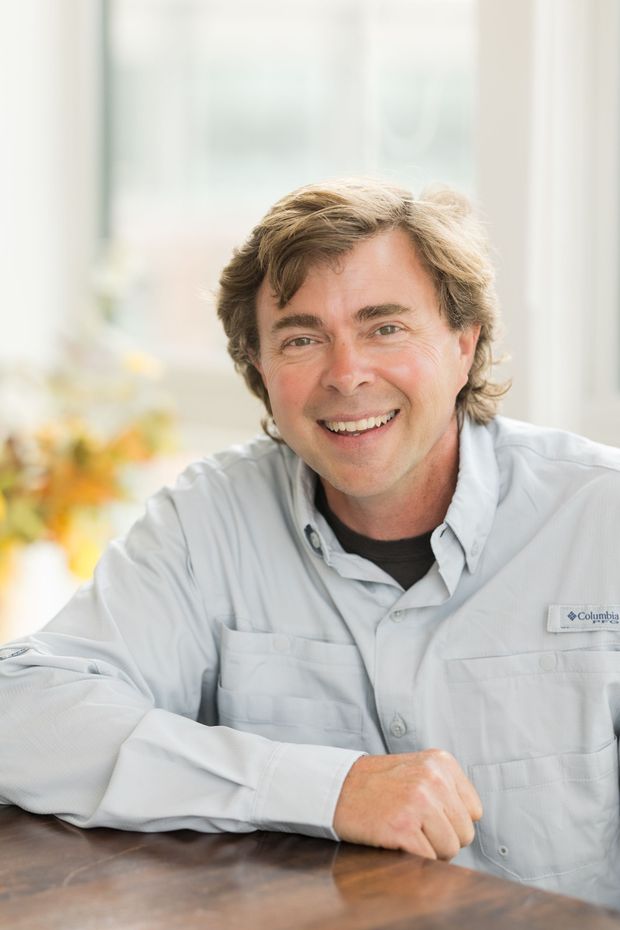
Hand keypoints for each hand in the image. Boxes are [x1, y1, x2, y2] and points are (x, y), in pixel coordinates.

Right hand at [333, 749, 481, 859]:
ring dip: (428, 850)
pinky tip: (394, 840)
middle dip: (442, 838)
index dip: (452, 821)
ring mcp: (418, 802)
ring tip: (404, 832)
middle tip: (413, 826)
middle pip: (464, 833)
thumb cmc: (378, 784)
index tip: (429, 816)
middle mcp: (434, 778)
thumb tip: (470, 826)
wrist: (336, 786)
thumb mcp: (418, 770)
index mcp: (442, 762)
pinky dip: (413, 858)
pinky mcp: (402, 827)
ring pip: (449, 850)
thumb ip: (447, 789)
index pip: (474, 811)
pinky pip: (427, 859)